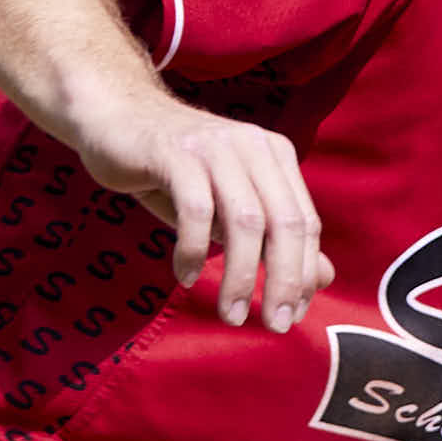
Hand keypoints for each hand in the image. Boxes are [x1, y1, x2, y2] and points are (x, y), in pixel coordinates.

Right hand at [70, 97, 333, 331]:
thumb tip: (324, 279)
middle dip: (283, 280)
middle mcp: (253, 146)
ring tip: (230, 313)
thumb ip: (275, 238)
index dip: (303, 274)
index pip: (305, 223)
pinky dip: (194, 251)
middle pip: (284, 222)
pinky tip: (186, 276)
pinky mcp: (175, 153)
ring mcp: (216, 147)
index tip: (291, 315)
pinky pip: (196, 210)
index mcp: (275, 156)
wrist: (117, 116)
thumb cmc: (177, 171)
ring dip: (239, 276)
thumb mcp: (230, 207)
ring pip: (245, 221)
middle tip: (273, 324)